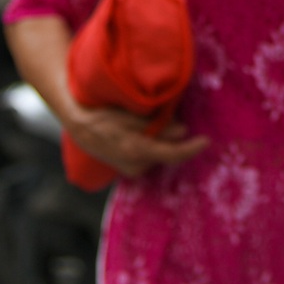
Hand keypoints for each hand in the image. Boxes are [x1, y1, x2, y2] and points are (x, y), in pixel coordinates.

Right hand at [64, 103, 205, 179]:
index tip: (206, 141)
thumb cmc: (103, 113)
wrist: (77, 123)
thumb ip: (157, 124)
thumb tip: (183, 130)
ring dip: (162, 142)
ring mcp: (130, 169)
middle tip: (173, 119)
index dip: (192, 148)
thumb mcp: (130, 114)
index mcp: (136, 151)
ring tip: (153, 122)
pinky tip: (146, 132)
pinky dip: (152, 145)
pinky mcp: (127, 168)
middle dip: (175, 140)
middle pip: (167, 154)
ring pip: (158, 154)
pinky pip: (148, 156)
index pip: (172, 154)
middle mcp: (135, 165)